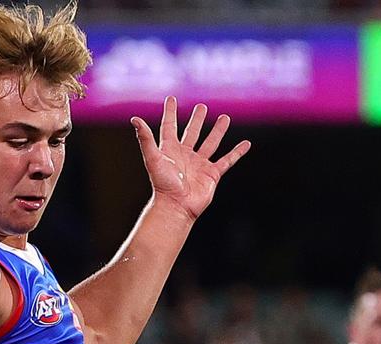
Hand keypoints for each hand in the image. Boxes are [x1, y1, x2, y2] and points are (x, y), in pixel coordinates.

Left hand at [131, 96, 250, 220]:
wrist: (176, 207)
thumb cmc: (163, 185)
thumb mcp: (153, 158)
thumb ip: (145, 139)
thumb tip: (135, 119)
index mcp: (170, 150)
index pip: (170, 127)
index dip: (170, 113)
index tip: (172, 99)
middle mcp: (185, 155)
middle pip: (192, 133)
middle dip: (196, 120)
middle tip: (201, 107)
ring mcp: (199, 164)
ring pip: (211, 143)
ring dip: (217, 131)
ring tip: (225, 117)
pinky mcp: (212, 174)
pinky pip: (227, 160)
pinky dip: (237, 152)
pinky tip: (246, 144)